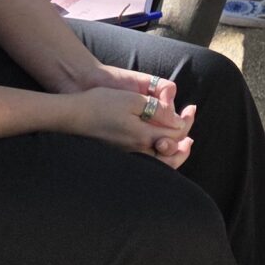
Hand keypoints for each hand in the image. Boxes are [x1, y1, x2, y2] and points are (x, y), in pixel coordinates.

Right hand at [63, 82, 196, 169]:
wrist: (72, 116)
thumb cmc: (101, 104)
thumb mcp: (132, 100)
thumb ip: (157, 111)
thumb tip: (177, 121)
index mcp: (143, 136)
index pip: (175, 134)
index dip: (186, 122)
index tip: (191, 109)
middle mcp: (137, 151)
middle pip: (170, 156)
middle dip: (184, 145)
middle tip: (191, 135)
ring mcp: (127, 155)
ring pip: (158, 163)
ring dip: (173, 154)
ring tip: (182, 144)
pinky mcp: (119, 155)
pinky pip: (146, 162)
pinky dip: (158, 157)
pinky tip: (158, 147)